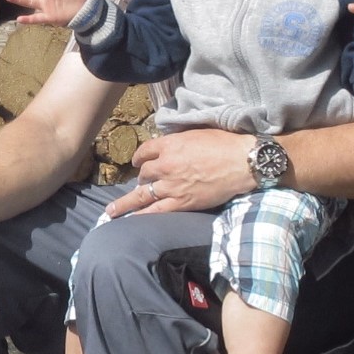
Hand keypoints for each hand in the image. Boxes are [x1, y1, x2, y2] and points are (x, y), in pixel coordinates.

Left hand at [116, 128, 252, 216]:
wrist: (242, 162)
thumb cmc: (225, 144)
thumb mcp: (197, 133)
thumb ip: (179, 140)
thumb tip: (171, 145)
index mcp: (170, 145)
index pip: (145, 151)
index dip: (140, 157)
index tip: (139, 162)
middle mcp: (166, 165)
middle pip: (144, 173)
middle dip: (141, 178)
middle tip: (141, 183)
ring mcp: (172, 185)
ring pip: (142, 194)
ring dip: (126, 203)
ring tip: (111, 212)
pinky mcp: (182, 202)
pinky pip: (156, 210)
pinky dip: (141, 215)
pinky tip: (130, 220)